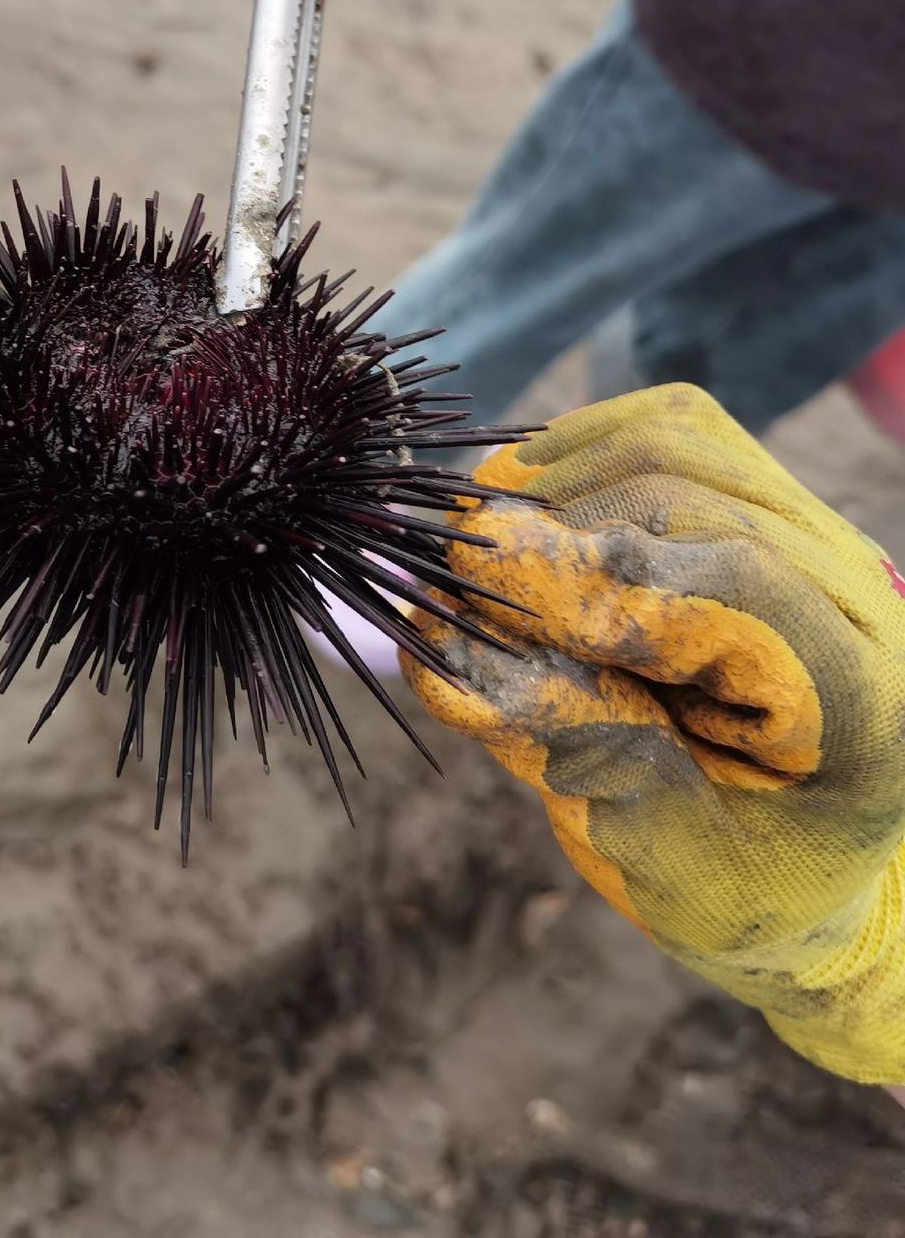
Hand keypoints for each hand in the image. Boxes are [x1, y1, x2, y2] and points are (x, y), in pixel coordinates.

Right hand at [401, 384, 904, 1084]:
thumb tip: (444, 658)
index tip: (475, 578)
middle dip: (556, 531)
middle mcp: (857, 590)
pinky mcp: (764, 498)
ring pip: (673, 439)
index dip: (596, 572)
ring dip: (557, 484)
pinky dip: (576, 454)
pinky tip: (523, 511)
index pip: (740, 582)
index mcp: (865, 696)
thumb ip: (574, 750)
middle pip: (691, 492)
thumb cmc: (742, 880)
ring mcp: (815, 532)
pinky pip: (665, 426)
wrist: (807, 859)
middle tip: (449, 579)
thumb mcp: (662, 854)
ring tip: (480, 551)